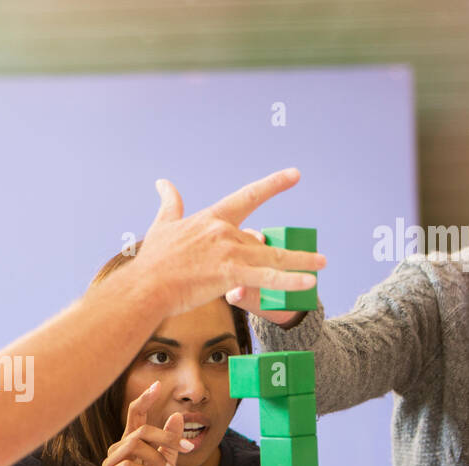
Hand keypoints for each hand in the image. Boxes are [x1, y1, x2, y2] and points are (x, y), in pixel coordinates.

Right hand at [97, 380, 190, 465]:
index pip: (135, 415)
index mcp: (131, 444)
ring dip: (156, 458)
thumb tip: (176, 415)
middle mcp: (117, 450)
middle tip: (186, 450)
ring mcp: (109, 465)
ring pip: (133, 445)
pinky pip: (126, 465)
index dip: (144, 399)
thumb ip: (171, 443)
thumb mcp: (168, 465)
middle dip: (165, 437)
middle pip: (139, 430)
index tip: (157, 385)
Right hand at [130, 170, 324, 318]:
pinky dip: (289, 280)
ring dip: (300, 260)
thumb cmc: (154, 260)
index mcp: (212, 219)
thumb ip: (169, 203)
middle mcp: (224, 231)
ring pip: (272, 256)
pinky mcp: (230, 274)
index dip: (274, 184)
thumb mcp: (162, 225)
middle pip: (260, 239)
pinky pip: (267, 278)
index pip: (248, 196)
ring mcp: (229, 252)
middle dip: (274, 252)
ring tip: (321, 263)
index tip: (295, 175)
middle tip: (286, 263)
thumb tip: (162, 182)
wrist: (146, 286)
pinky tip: (309, 283)